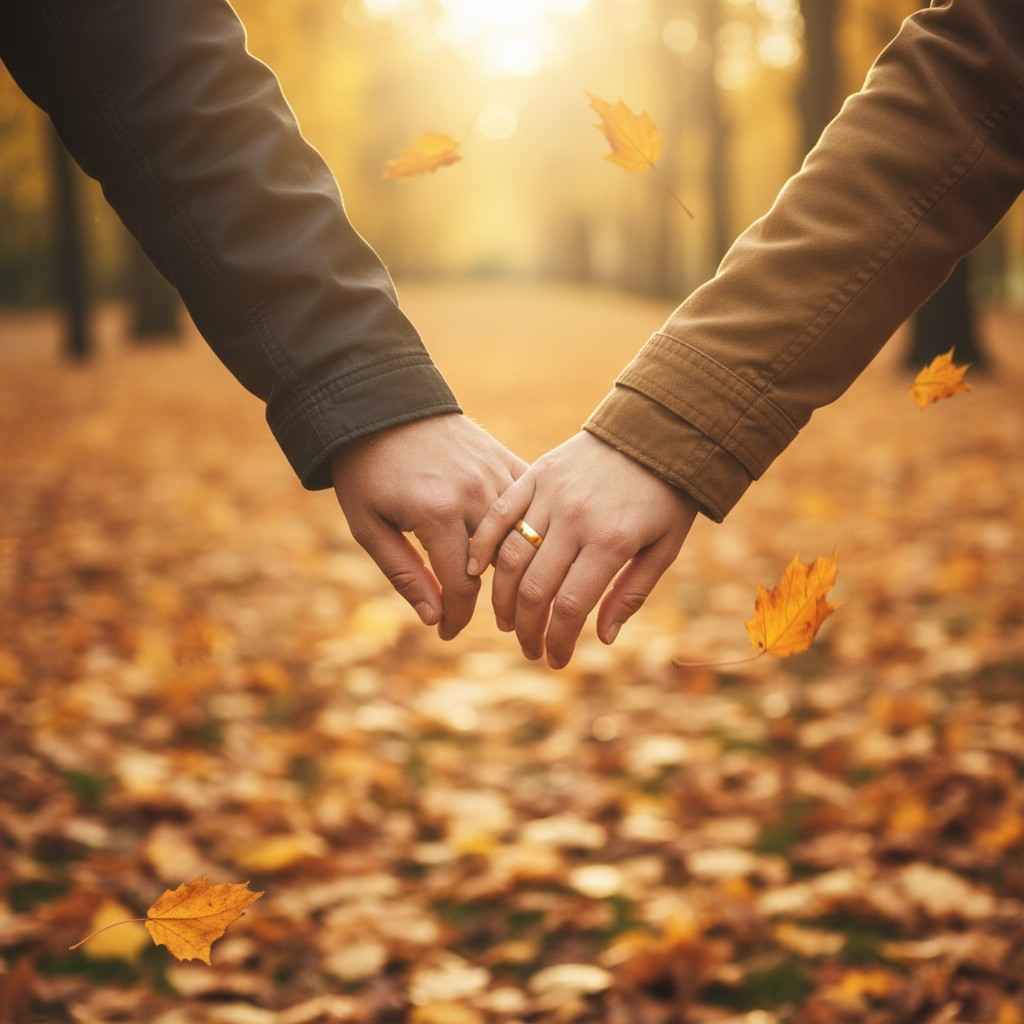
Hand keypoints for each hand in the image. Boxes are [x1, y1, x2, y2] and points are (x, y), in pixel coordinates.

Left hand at [332, 414, 525, 639]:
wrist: (383, 404)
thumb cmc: (367, 470)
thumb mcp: (368, 525)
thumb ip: (403, 573)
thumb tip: (436, 618)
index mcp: (437, 513)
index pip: (462, 585)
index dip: (457, 617)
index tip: (448, 633)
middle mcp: (474, 494)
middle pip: (499, 566)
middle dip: (491, 600)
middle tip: (479, 619)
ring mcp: (495, 474)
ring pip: (522, 537)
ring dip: (515, 567)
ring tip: (501, 589)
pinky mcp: (505, 459)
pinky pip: (529, 503)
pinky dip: (528, 528)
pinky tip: (519, 546)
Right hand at [468, 431, 697, 667]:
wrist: (655, 430)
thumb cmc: (665, 495)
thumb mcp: (664, 547)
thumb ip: (631, 593)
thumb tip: (602, 638)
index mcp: (612, 541)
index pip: (570, 605)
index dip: (557, 640)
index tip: (554, 659)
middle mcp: (576, 519)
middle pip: (535, 588)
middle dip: (527, 629)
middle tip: (529, 648)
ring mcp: (552, 494)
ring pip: (512, 556)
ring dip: (504, 598)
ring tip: (507, 621)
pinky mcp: (537, 474)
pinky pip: (501, 513)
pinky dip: (484, 544)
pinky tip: (476, 571)